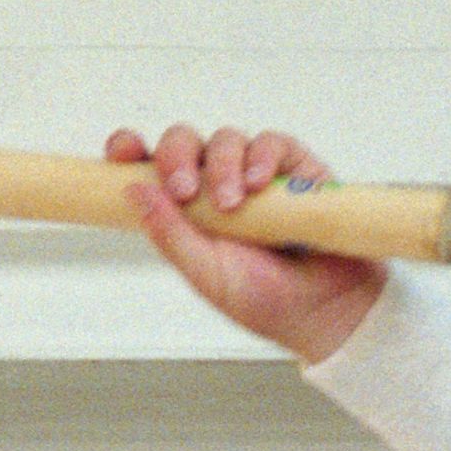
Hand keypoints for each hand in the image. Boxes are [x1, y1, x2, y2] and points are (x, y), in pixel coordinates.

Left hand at [107, 123, 386, 363]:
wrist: (328, 310)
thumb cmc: (267, 301)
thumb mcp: (206, 275)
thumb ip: (170, 235)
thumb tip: (133, 192)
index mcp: (187, 211)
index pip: (150, 168)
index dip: (132, 152)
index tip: (122, 154)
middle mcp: (218, 186)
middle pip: (186, 142)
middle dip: (179, 158)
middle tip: (186, 191)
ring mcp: (256, 174)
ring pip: (227, 139)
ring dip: (223, 165)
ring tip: (235, 203)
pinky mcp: (295, 168)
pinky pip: (273, 143)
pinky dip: (263, 157)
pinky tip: (261, 183)